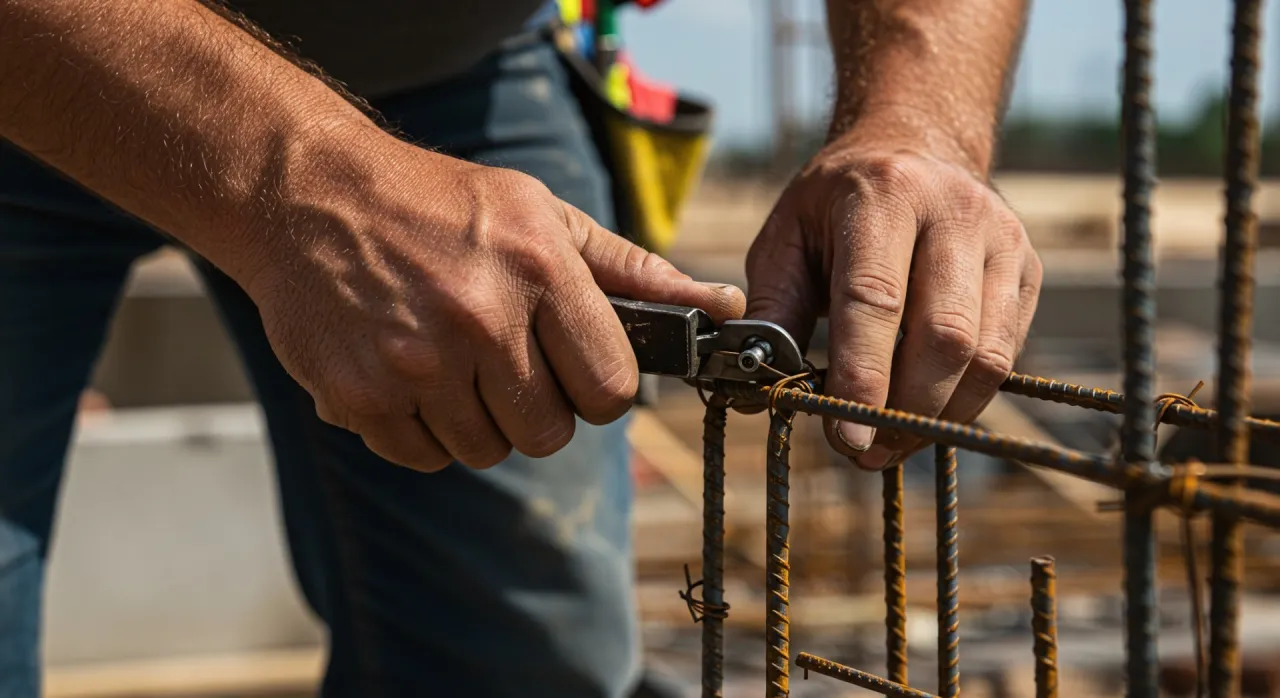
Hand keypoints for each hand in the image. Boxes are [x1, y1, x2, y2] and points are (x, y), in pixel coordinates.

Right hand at [243, 134, 744, 471]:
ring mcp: (415, 362)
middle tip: (505, 363)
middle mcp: (479, 319)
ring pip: (485, 451)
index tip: (576, 372)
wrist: (309, 193)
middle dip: (536, 408)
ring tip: (452, 361)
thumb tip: (722, 304)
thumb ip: (632, 271)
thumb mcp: (544, 215)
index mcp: (538, 270)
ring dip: (477, 420)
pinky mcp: (359, 395)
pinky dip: (422, 431)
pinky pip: (422, 457)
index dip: (599, 391)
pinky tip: (408, 374)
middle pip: (548, 433)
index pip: (610, 391)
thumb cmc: (442, 204)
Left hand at [745, 135, 1041, 469]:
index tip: (846, 437)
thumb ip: (773, 309)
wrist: (911, 148)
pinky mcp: (1027, 271)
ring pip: (986, 355)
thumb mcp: (785, 239)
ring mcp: (1003, 240)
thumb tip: (759, 388)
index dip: (863, 377)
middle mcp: (955, 211)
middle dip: (904, 410)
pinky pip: (1006, 356)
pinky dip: (965, 400)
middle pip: (944, 336)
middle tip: (864, 451)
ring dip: (937, 416)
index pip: (876, 300)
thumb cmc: (834, 206)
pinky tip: (923, 412)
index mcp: (883, 194)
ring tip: (890, 443)